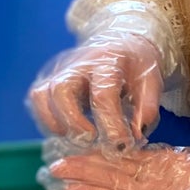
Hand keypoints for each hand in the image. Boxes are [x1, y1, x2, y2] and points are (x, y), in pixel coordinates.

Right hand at [27, 37, 161, 146]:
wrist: (119, 42)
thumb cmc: (135, 66)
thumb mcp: (151, 81)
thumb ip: (146, 109)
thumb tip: (134, 137)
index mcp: (107, 61)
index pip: (103, 95)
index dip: (110, 124)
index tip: (120, 146)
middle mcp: (77, 63)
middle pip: (61, 91)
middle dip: (74, 123)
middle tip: (91, 141)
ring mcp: (58, 69)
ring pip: (41, 96)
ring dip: (56, 124)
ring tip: (79, 137)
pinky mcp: (47, 78)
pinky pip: (37, 101)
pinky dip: (48, 121)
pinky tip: (68, 131)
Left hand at [46, 146, 189, 189]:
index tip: (67, 188)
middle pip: (109, 183)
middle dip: (83, 174)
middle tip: (54, 164)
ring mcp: (152, 179)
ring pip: (116, 167)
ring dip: (92, 160)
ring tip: (66, 152)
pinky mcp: (162, 163)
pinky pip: (133, 155)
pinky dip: (114, 148)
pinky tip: (95, 141)